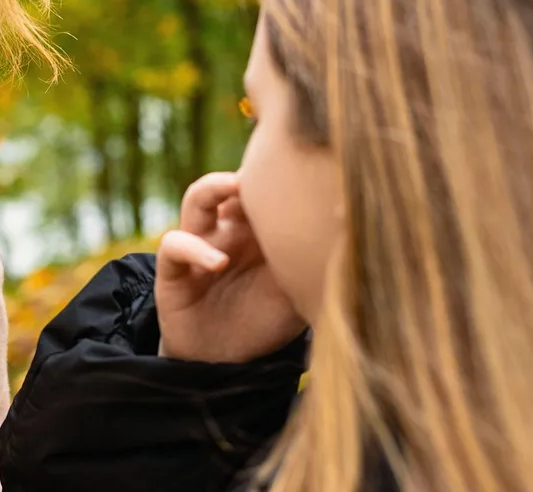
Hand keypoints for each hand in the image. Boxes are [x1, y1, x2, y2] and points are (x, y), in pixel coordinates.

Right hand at [156, 172, 305, 363]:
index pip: (266, 191)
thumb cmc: (265, 321)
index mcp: (259, 230)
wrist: (224, 361)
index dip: (282, 177)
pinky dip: (193, 248)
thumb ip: (319, 270)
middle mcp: (228, 230)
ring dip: (213, 187)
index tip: (308, 172)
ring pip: (197, 198)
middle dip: (250, 175)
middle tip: (271, 171)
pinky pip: (174, 245)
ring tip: (234, 187)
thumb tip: (358, 242)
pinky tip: (217, 262)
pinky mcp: (174, 270)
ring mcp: (199, 245)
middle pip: (233, 184)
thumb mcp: (298, 293)